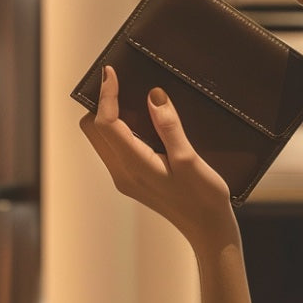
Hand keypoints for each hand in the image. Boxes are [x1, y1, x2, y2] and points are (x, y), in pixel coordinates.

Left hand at [79, 65, 236, 253]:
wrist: (208, 230)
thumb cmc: (203, 198)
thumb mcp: (189, 160)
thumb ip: (169, 127)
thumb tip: (153, 96)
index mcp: (133, 166)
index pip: (105, 123)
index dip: (106, 95)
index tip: (111, 72)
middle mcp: (122, 173)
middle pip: (94, 130)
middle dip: (102, 104)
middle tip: (121, 82)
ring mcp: (126, 178)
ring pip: (103, 139)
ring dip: (111, 116)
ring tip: (132, 97)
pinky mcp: (134, 180)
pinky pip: (116, 147)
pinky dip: (121, 129)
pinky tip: (144, 121)